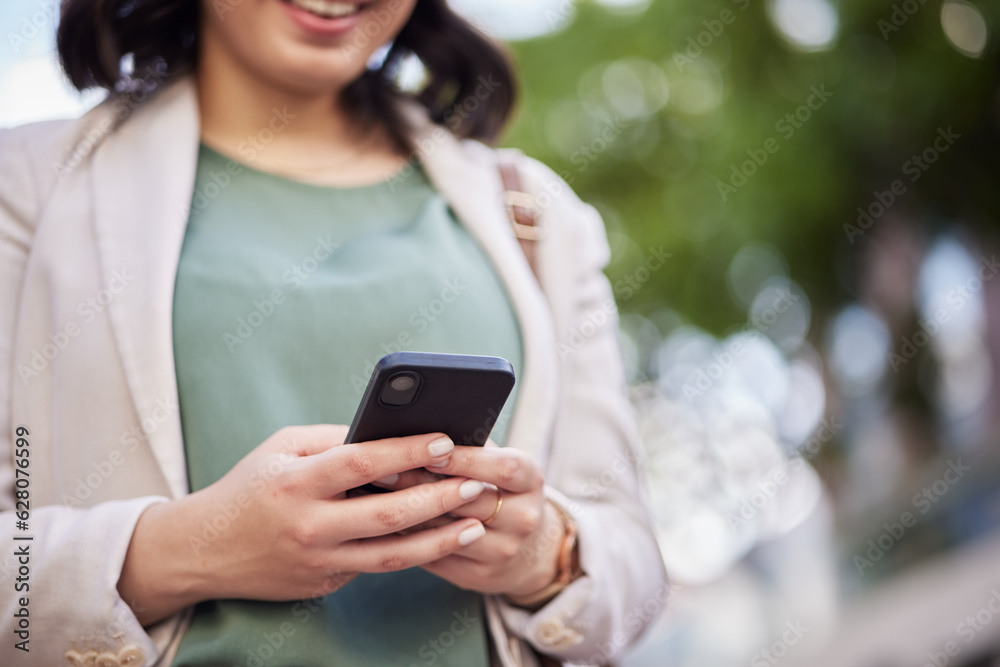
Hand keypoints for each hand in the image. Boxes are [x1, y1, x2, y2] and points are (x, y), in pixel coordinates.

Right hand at [117, 425, 487, 625]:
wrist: (203, 552)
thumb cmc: (248, 488)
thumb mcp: (281, 448)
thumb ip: (333, 439)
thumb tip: (389, 433)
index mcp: (296, 483)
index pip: (362, 462)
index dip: (407, 451)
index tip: (446, 440)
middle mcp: (309, 526)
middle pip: (389, 514)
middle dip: (440, 499)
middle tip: (476, 484)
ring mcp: (318, 562)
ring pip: (393, 555)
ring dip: (440, 539)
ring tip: (475, 523)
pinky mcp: (325, 584)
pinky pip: (375, 566)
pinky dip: (411, 552)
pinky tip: (441, 538)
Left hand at [375, 442, 565, 596]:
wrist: (526, 549)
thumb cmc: (501, 490)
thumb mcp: (500, 466)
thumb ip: (472, 448)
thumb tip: (421, 432)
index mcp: (531, 482)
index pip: (502, 468)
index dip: (466, 459)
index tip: (429, 450)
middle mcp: (523, 519)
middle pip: (469, 500)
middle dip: (423, 483)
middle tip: (383, 469)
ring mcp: (503, 552)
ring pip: (446, 531)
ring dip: (407, 512)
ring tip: (374, 494)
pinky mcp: (478, 576)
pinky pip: (435, 556)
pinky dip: (406, 538)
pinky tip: (382, 523)